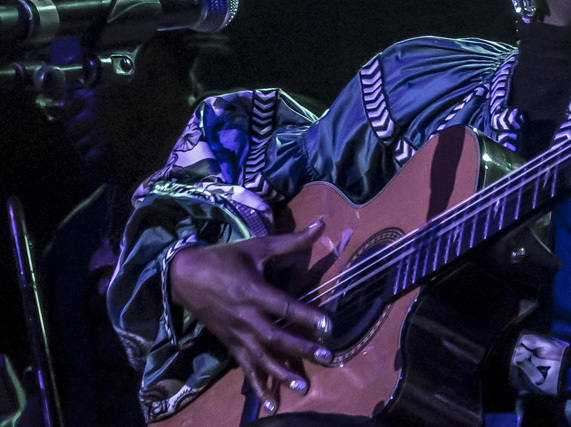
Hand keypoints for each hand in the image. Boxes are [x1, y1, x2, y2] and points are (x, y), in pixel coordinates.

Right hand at [169, 220, 332, 413]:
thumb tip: (322, 225)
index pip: (283, 307)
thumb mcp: (257, 246)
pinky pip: (246, 368)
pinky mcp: (230, 345)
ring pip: (261, 357)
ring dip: (282, 372)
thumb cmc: (225, 258)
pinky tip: (273, 403)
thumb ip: (291, 241)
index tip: (328, 326)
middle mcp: (245, 317)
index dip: (306, 317)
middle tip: (326, 357)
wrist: (183, 276)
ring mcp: (236, 334)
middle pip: (275, 337)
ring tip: (303, 385)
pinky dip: (259, 386)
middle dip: (301, 348)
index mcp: (252, 291)